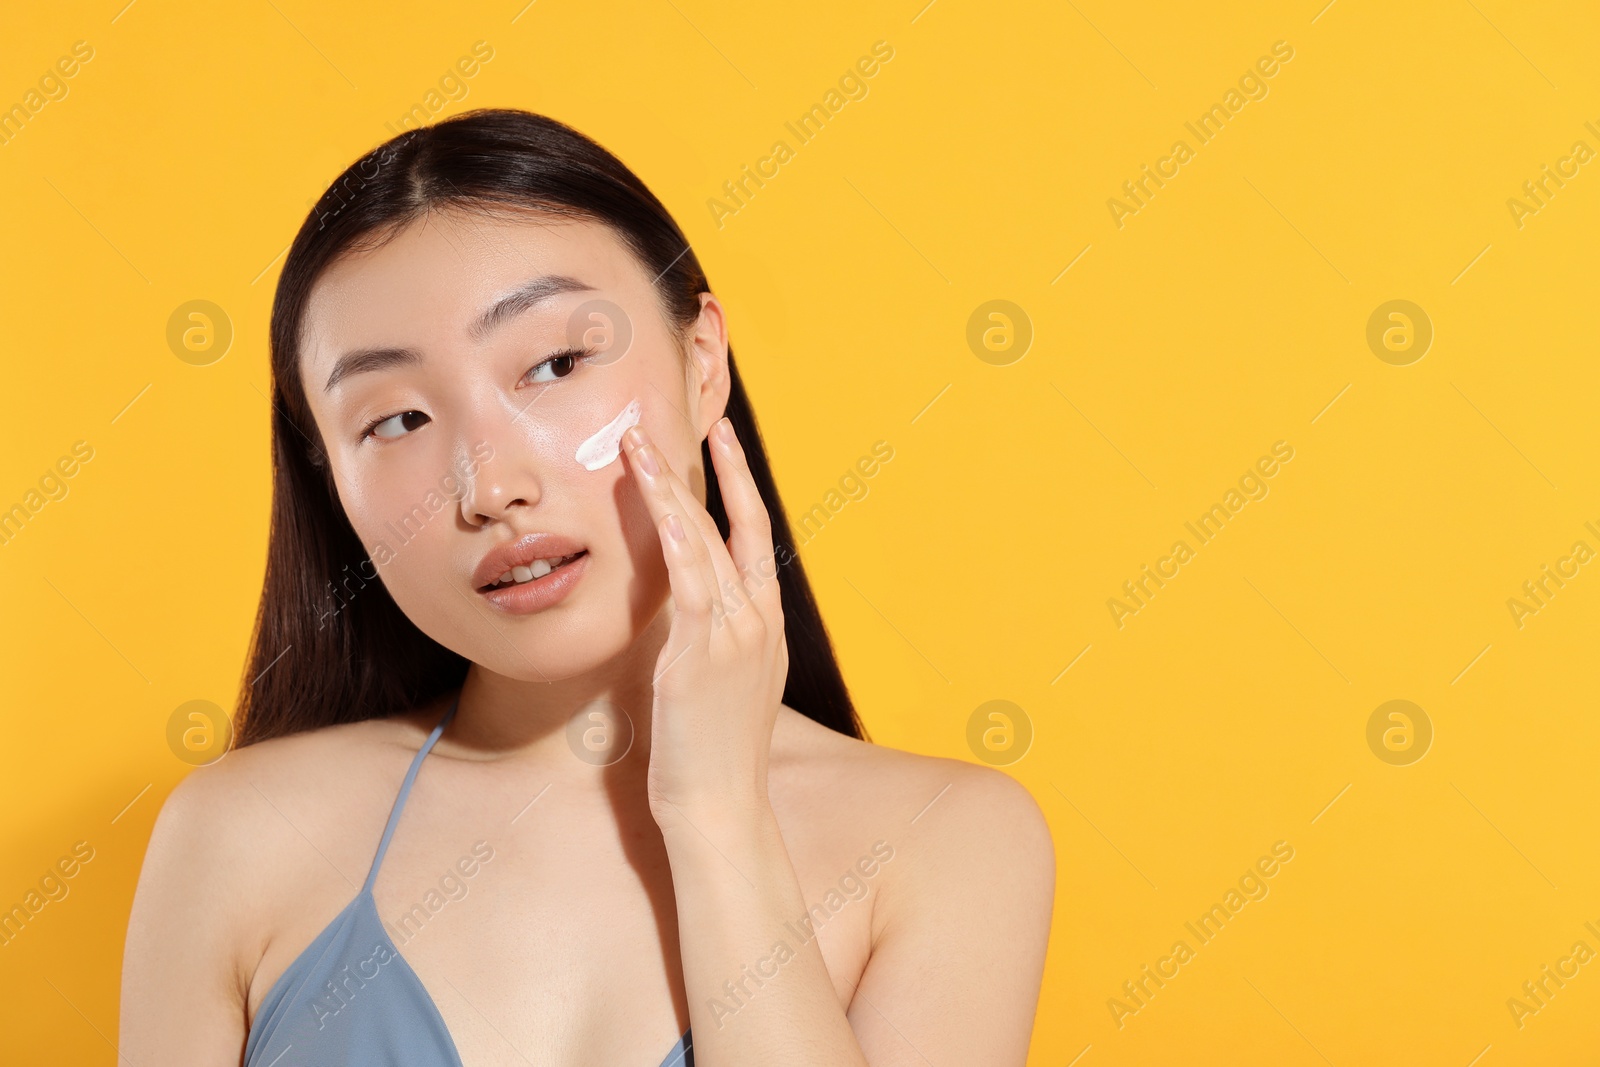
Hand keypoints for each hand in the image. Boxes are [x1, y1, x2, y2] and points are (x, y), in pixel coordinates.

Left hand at [620, 415, 788, 824]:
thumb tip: (679, 612)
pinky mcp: (703, 654)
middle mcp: (760, 620)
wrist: (719, 807)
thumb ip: (706, 641)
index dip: (742, 485)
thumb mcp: (718, 686)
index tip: (723, 443)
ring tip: (641, 447)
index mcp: (766, 625)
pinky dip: (677, 536)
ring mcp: (737, 635)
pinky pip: (691, 580)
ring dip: (672, 489)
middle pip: (740, 525)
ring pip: (708, 541)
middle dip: (719, 469)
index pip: (756, 537)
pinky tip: (658, 502)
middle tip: (696, 419)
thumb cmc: (711, 755)